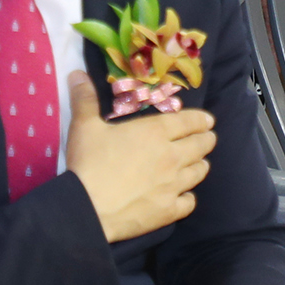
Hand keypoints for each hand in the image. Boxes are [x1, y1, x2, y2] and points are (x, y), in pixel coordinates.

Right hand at [64, 69, 215, 241]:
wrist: (88, 208)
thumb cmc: (89, 162)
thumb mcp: (84, 126)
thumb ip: (85, 98)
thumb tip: (77, 73)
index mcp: (155, 132)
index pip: (189, 122)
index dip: (201, 119)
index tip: (208, 120)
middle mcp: (171, 156)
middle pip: (200, 146)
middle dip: (206, 140)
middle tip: (207, 138)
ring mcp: (173, 185)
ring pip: (199, 172)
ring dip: (200, 165)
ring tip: (199, 163)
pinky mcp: (169, 211)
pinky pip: (190, 202)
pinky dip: (189, 197)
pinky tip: (184, 196)